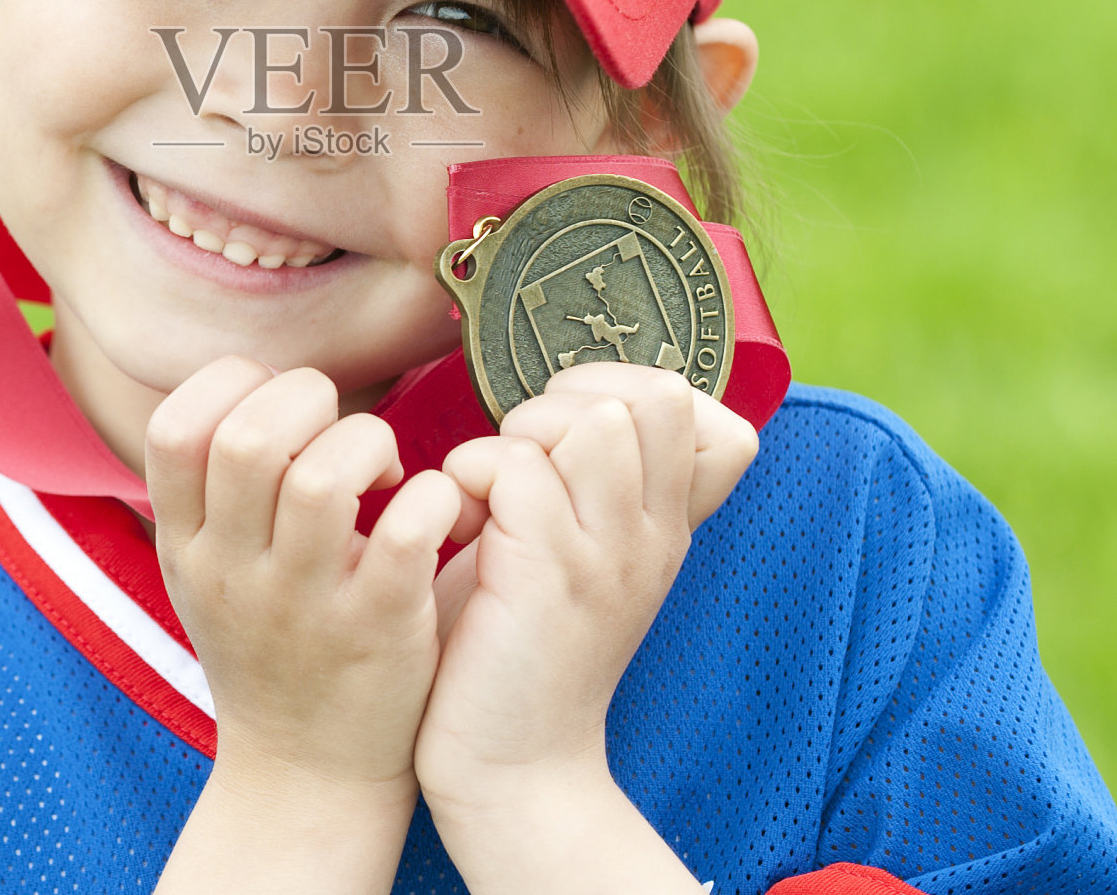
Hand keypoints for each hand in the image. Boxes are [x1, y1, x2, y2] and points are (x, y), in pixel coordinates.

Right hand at [146, 356, 462, 798]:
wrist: (307, 775)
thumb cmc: (267, 641)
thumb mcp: (206, 565)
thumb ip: (213, 480)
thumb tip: (250, 378)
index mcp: (187, 542)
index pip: (175, 426)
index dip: (231, 385)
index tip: (275, 403)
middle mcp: (232, 570)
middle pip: (249, 437)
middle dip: (308, 398)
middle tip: (337, 429)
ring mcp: (304, 604)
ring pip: (325, 476)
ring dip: (370, 443)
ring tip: (384, 473)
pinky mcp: (378, 630)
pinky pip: (403, 533)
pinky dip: (429, 498)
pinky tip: (428, 509)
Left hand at [413, 364, 756, 889]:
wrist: (511, 766)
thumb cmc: (523, 639)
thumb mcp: (585, 550)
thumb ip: (595, 478)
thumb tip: (576, 395)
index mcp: (664, 524)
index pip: (689, 404)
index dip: (614, 386)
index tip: (559, 436)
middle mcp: (653, 534)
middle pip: (653, 396)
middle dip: (564, 402)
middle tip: (520, 463)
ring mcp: (609, 554)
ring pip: (590, 422)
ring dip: (518, 436)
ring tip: (492, 495)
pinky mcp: (551, 574)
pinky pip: (514, 466)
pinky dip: (469, 476)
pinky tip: (464, 527)